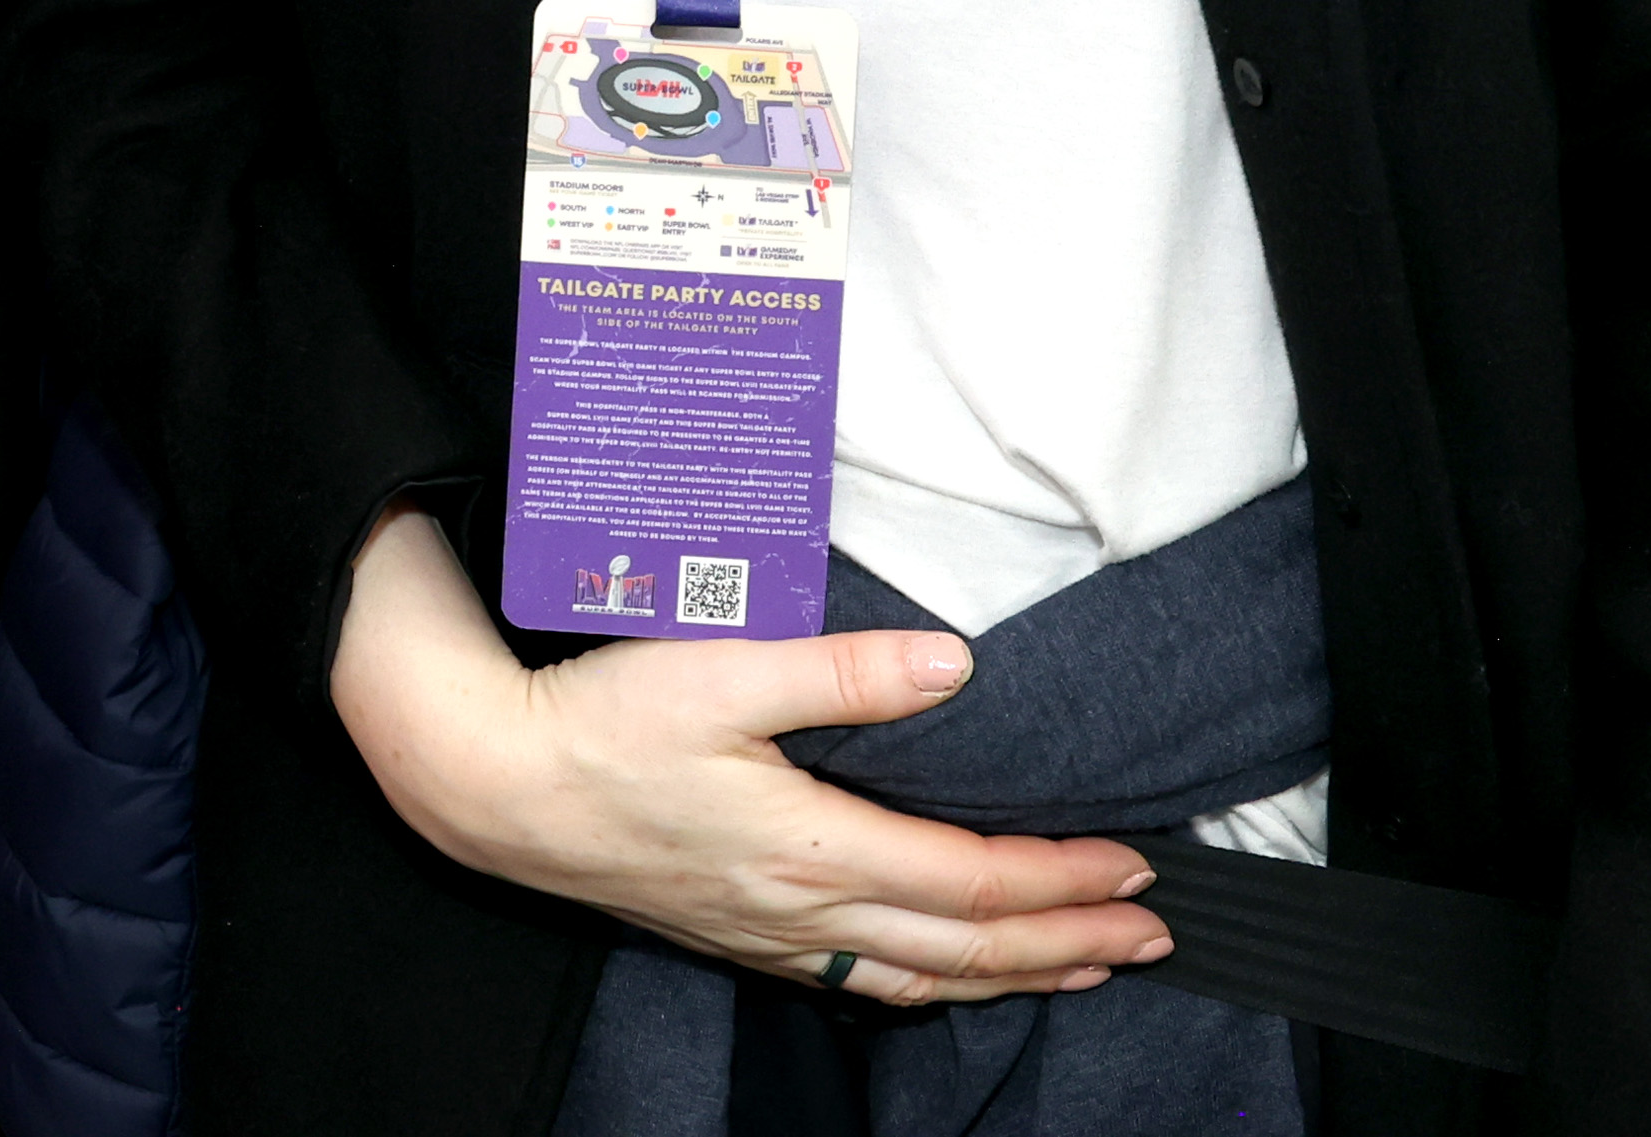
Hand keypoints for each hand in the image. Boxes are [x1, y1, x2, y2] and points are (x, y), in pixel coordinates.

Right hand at [327, 509, 1171, 1009]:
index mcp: (812, 846)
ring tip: (1084, 966)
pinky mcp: (740, 936)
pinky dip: (933, 986)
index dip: (1060, 880)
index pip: (970, 881)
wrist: (498, 788)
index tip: (1133, 866)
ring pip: (921, 979)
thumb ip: (842, 670)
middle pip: (965, 947)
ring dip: (1015, 976)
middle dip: (1069, 941)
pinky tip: (949, 976)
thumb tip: (953, 665)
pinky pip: (864, 985)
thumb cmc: (601, 723)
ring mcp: (772, 935)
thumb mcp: (719, 670)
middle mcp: (804, 910)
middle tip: (1153, 934)